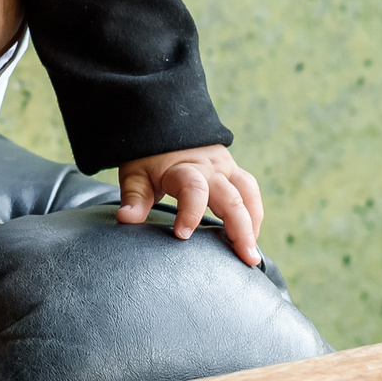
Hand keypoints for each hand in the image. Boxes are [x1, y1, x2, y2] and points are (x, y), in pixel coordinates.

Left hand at [114, 145, 264, 266]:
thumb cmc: (149, 155)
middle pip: (232, 197)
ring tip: (252, 252)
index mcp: (183, 168)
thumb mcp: (136, 173)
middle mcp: (210, 168)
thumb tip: (126, 219)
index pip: (193, 189)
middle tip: (245, 258)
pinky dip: (254, 214)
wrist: (166, 122)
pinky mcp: (233, 171)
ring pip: (249, 194)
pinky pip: (251, 192)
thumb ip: (134, 198)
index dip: (190, 213)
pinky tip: (251, 237)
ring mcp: (226, 168)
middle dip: (241, 229)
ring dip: (253, 223)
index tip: (182, 235)